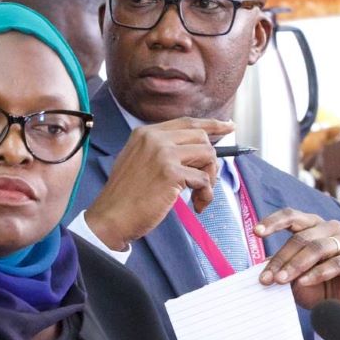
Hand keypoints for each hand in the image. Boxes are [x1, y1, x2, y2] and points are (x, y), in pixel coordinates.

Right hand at [82, 118, 235, 249]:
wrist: (111, 217)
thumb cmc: (125, 196)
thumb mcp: (137, 161)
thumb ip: (160, 151)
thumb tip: (194, 153)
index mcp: (146, 133)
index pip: (187, 122)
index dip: (212, 125)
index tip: (229, 127)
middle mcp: (155, 138)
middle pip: (201, 137)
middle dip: (210, 161)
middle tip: (206, 181)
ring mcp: (163, 154)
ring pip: (207, 155)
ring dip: (210, 178)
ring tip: (199, 196)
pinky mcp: (171, 173)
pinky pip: (204, 180)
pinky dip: (206, 195)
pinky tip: (196, 206)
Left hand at [254, 209, 339, 328]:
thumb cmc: (315, 288)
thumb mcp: (292, 276)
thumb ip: (279, 267)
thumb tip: (258, 266)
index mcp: (313, 225)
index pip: (291, 216)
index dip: (273, 221)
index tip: (255, 232)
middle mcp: (331, 228)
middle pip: (301, 237)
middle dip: (281, 258)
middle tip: (267, 278)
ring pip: (317, 248)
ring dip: (296, 265)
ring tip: (281, 281)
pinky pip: (335, 263)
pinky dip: (317, 273)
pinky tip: (303, 282)